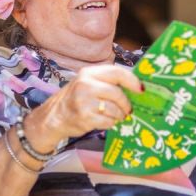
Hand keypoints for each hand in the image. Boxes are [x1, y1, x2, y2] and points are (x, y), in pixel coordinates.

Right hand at [24, 65, 141, 149]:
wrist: (54, 117)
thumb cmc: (76, 99)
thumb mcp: (88, 83)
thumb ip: (108, 82)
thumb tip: (136, 87)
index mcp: (89, 73)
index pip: (117, 72)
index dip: (132, 81)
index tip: (141, 90)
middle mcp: (85, 84)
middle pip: (117, 93)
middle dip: (126, 104)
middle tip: (129, 110)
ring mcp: (84, 101)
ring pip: (114, 109)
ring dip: (119, 115)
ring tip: (116, 116)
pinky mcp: (85, 117)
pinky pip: (108, 121)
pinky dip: (111, 123)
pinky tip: (106, 121)